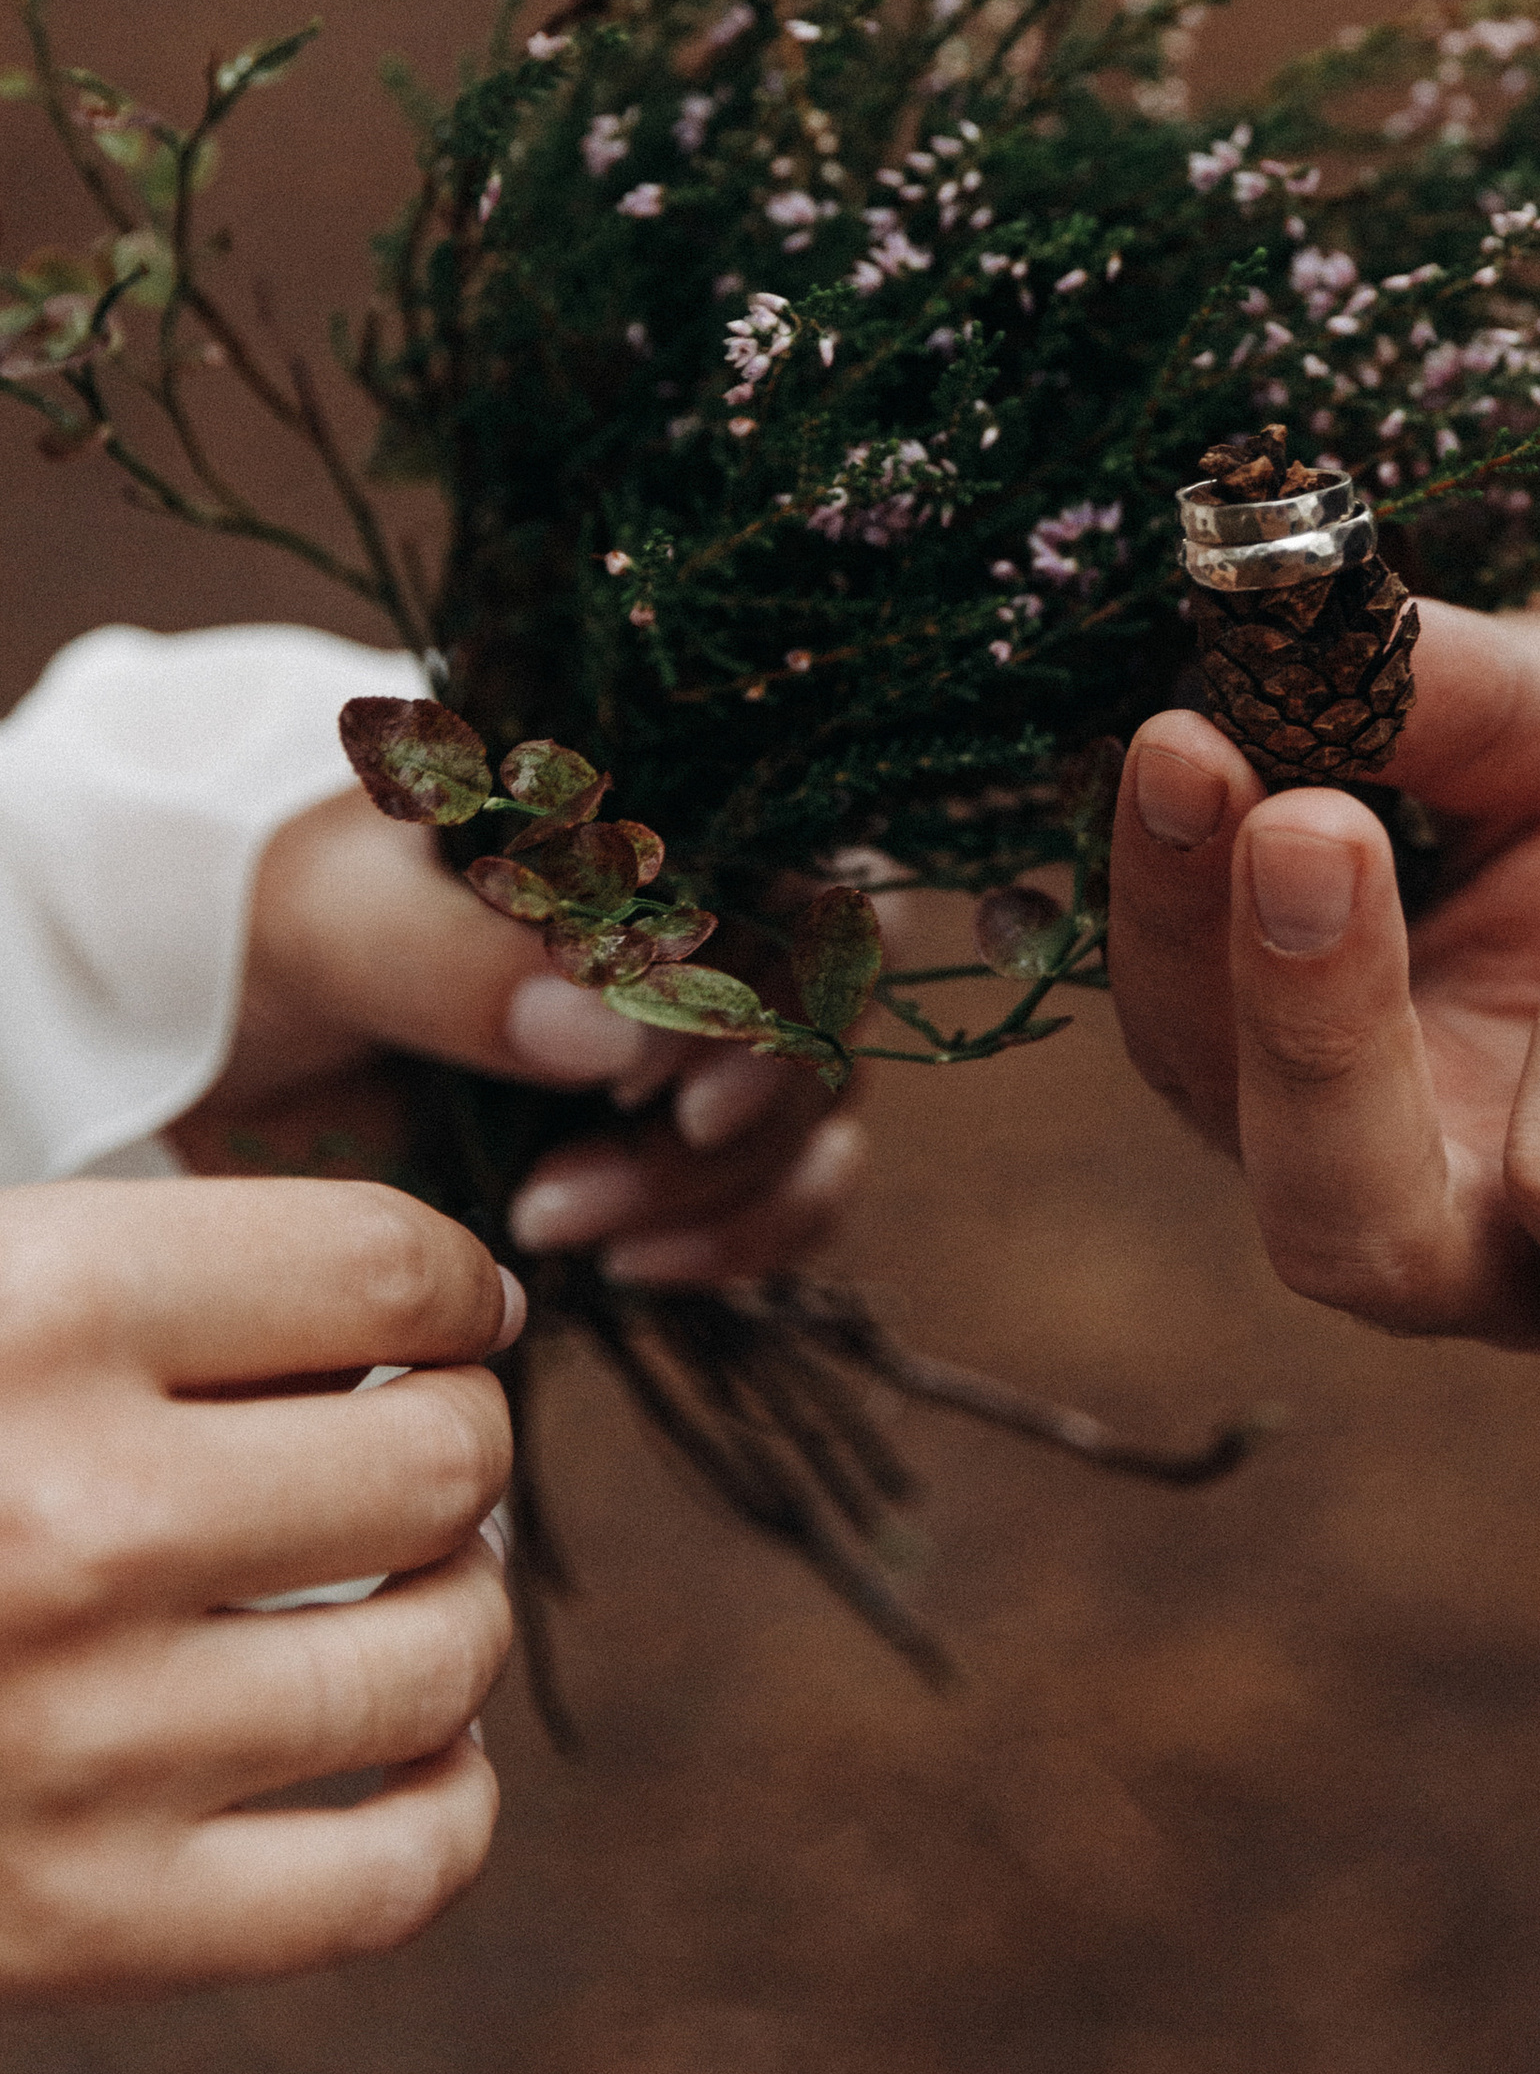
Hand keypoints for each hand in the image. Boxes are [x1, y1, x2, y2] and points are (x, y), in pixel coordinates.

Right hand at [0, 1175, 516, 1999]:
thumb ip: (135, 1268)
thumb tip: (417, 1292)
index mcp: (33, 1316)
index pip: (388, 1265)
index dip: (453, 1283)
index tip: (449, 1309)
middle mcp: (77, 1521)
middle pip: (439, 1456)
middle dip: (456, 1437)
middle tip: (414, 1443)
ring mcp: (81, 1742)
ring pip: (440, 1656)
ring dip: (457, 1606)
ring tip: (413, 1583)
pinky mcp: (73, 1930)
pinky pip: (387, 1882)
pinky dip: (446, 1809)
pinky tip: (418, 1752)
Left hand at [183, 787, 864, 1284]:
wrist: (176, 1023)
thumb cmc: (244, 921)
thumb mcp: (318, 921)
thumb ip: (452, 960)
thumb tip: (611, 1028)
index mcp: (639, 806)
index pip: (806, 873)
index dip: (773, 988)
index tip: (658, 1090)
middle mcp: (698, 906)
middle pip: (829, 1007)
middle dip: (738, 1116)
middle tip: (590, 1176)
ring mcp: (696, 1025)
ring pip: (818, 1109)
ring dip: (722, 1193)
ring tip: (552, 1226)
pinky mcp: (678, 1133)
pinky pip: (791, 1191)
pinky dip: (743, 1241)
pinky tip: (630, 1267)